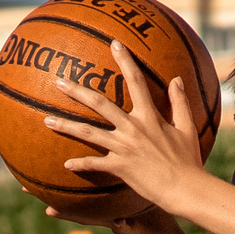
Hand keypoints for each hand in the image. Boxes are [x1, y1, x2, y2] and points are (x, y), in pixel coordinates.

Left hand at [43, 42, 211, 217]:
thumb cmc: (188, 160)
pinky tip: (66, 165)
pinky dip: (80, 164)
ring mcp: (123, 147)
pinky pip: (94, 164)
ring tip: (46, 120)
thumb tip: (176, 79)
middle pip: (99, 104)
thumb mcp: (187, 128)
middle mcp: (132, 128)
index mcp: (149, 116)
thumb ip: (180, 102)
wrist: (184, 188)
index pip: (136, 81)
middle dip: (77, 91)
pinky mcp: (119, 167)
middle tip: (58, 82)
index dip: (125, 61)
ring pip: (88, 133)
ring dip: (66, 125)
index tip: (114, 44)